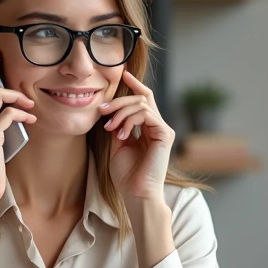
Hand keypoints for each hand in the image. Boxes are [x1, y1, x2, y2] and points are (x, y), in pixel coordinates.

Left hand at [101, 70, 174, 204]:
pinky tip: (121, 134)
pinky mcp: (165, 134)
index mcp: (148, 129)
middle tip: (101, 110)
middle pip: (141, 97)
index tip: (123, 74)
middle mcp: (158, 127)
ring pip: (142, 104)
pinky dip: (130, 120)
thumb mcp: (117, 145)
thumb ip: (118, 125)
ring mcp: (163, 130)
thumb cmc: (126, 175)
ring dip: (121, 112)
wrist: (136, 194)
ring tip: (109, 128)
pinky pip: (147, 114)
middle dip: (118, 100)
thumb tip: (110, 109)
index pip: (144, 99)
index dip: (134, 85)